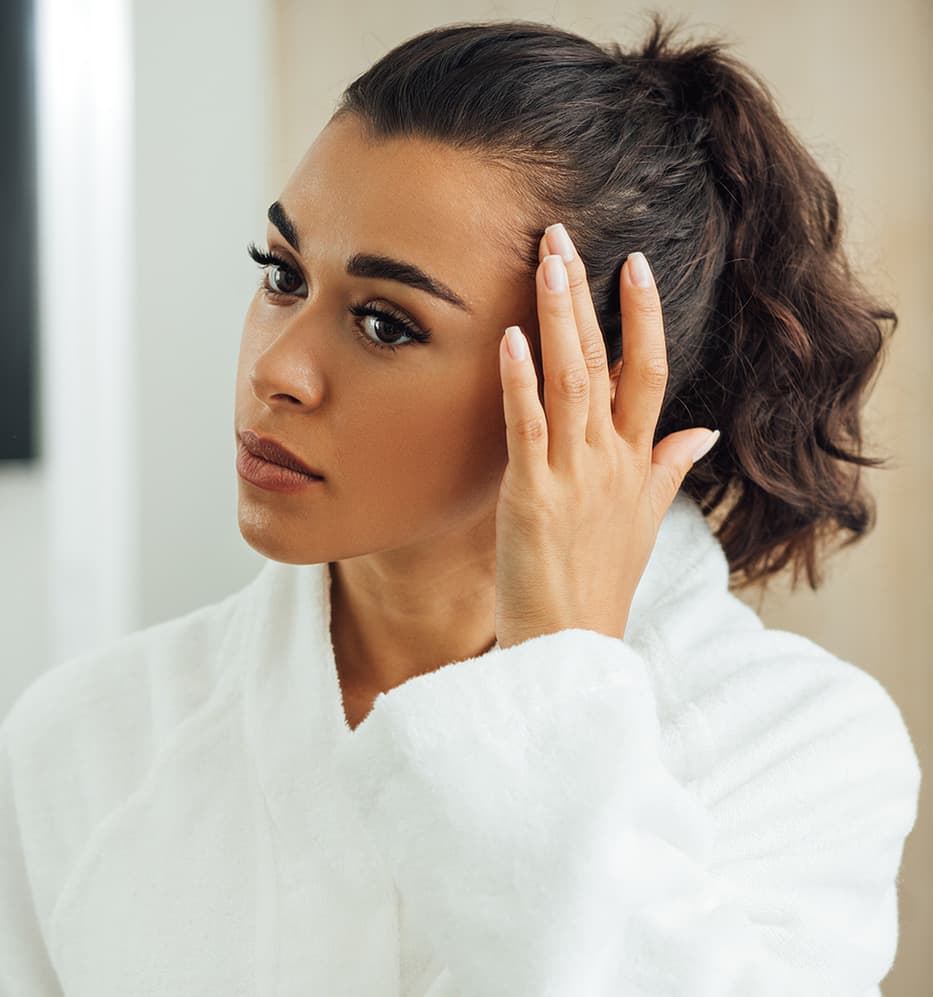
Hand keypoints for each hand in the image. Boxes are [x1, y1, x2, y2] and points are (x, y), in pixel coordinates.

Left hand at [494, 224, 718, 649]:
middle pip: (606, 362)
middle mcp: (610, 460)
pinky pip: (528, 428)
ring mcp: (574, 476)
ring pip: (571, 381)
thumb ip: (669, 469)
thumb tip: (702, 431)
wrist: (571, 646)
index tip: (633, 266)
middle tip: (564, 236)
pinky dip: (521, 382)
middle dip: (586, 296)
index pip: (649, 374)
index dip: (644, 318)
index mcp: (636, 462)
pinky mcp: (533, 496)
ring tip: (546, 261)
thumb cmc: (600, 583)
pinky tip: (510, 338)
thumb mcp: (644, 520)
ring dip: (559, 318)